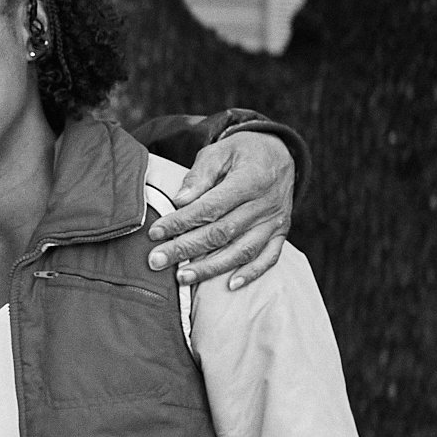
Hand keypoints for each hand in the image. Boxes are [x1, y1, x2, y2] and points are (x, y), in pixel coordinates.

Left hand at [146, 132, 293, 288]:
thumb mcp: (220, 151)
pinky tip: (229, 285)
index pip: (210, 208)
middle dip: (186, 249)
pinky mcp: (281, 233)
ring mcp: (275, 222)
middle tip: (156, 261)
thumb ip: (201, 175)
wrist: (280, 152)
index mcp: (250, 180)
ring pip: (242, 250)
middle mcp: (265, 204)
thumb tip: (180, 200)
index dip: (181, 222)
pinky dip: (251, 273)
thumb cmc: (242, 151)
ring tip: (182, 278)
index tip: (155, 233)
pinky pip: (269, 257)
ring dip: (211, 267)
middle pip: (222, 233)